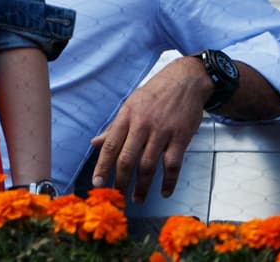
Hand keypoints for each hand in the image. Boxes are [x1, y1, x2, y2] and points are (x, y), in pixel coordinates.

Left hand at [90, 57, 208, 202]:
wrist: (185, 81)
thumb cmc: (154, 94)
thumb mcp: (130, 104)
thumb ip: (114, 126)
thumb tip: (94, 143)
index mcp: (127, 115)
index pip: (110, 145)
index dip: (102, 166)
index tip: (96, 183)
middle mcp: (142, 124)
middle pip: (127, 159)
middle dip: (120, 181)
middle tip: (117, 195)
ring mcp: (162, 132)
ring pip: (148, 165)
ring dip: (142, 186)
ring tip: (137, 198)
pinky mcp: (180, 137)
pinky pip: (172, 165)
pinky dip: (168, 182)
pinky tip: (164, 192)